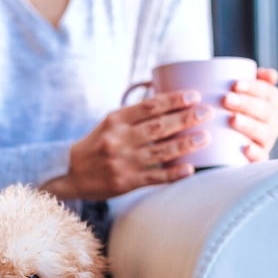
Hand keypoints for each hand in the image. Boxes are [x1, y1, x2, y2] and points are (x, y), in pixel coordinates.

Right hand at [43, 90, 211, 200]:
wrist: (70, 174)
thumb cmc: (95, 146)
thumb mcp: (109, 124)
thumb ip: (134, 116)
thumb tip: (168, 102)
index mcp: (115, 121)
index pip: (149, 106)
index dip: (174, 100)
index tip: (194, 96)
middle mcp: (119, 140)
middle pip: (159, 126)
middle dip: (186, 118)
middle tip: (207, 112)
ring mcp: (123, 162)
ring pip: (161, 152)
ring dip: (186, 144)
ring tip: (205, 138)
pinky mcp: (126, 182)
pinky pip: (155, 177)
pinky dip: (173, 174)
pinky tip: (190, 169)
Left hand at [223, 67, 277, 161]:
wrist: (211, 145)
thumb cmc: (222, 110)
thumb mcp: (230, 93)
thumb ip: (245, 79)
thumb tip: (270, 75)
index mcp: (271, 105)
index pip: (270, 94)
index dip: (255, 87)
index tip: (235, 83)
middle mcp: (272, 123)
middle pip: (266, 111)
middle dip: (247, 103)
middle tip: (226, 99)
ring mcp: (265, 142)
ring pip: (265, 132)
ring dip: (250, 124)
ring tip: (233, 119)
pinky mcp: (256, 160)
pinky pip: (261, 158)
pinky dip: (256, 153)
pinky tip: (246, 148)